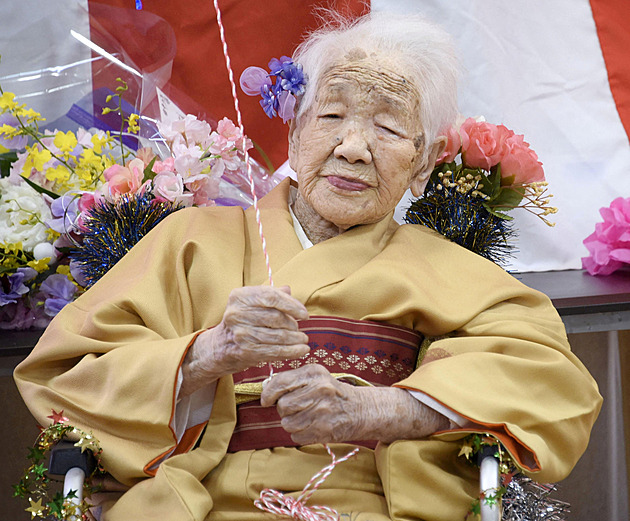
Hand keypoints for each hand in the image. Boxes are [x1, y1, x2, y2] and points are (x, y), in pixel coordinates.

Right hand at [180, 286, 309, 396]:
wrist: (220, 347)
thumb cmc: (242, 322)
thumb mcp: (251, 304)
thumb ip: (270, 295)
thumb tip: (288, 290)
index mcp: (239, 296)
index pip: (271, 296)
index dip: (291, 305)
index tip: (304, 314)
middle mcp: (237, 313)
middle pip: (276, 317)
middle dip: (293, 324)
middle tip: (299, 329)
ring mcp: (240, 333)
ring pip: (277, 335)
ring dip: (295, 339)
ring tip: (303, 340)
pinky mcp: (245, 351)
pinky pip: (275, 351)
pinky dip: (292, 351)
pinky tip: (302, 351)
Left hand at [260, 364, 449, 444]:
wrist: (361, 410)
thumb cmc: (333, 393)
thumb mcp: (316, 377)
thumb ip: (291, 380)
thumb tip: (264, 391)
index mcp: (314, 373)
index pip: (280, 382)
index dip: (268, 393)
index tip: (266, 400)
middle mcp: (318, 390)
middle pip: (282, 406)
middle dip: (285, 409)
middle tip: (299, 407)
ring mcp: (322, 411)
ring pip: (287, 423)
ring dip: (292, 423)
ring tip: (307, 416)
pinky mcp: (324, 430)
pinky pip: (296, 436)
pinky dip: (300, 434)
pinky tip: (313, 426)